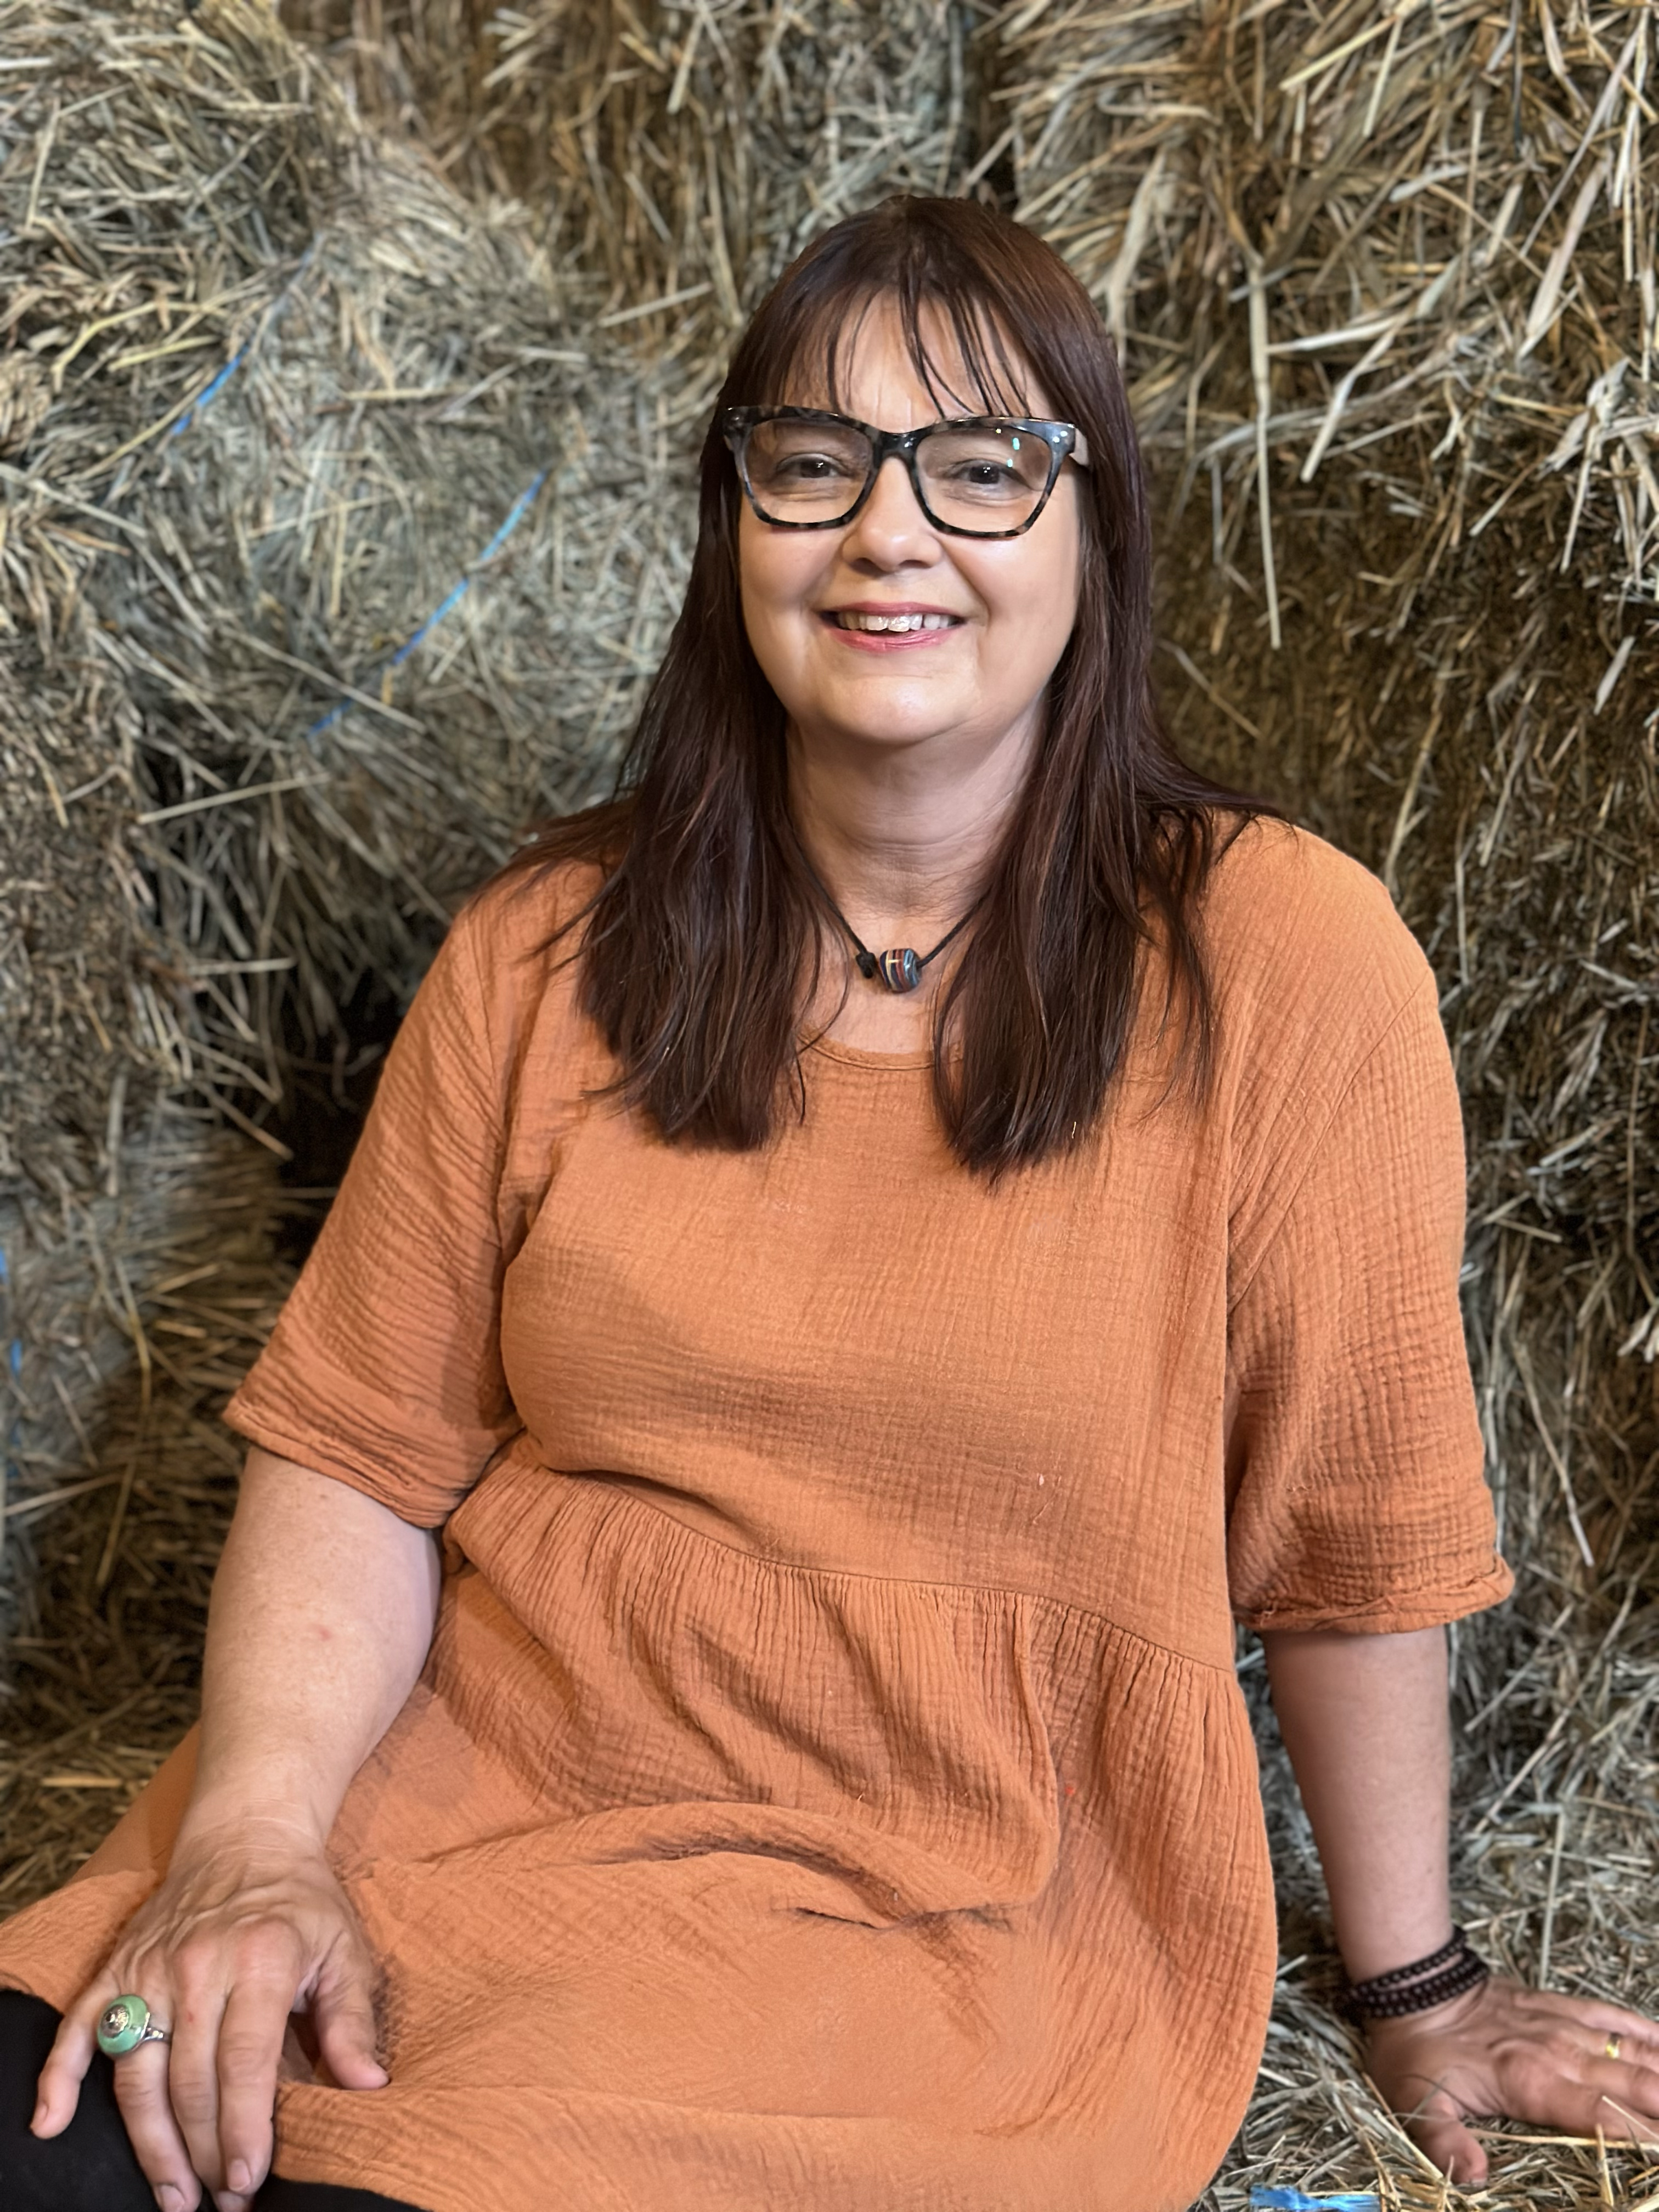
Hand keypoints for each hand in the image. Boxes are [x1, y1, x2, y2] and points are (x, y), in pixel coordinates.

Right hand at [29, 1816, 387, 2211]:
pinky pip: (79, 2025)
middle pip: (190, 2081)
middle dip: (203, 2152)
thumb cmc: (302, 1902)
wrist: (248, 1834)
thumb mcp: (344, 1949)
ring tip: (172, 2195)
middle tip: (218, 2202)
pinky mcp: (118, 1966)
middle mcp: (198, 1965)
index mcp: (260, 1960)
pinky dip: (58, 2075)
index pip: (244, 2063)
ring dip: (150, 2142)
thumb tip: (369, 2087)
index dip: (244, 2129)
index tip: (246, 2181)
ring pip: (137, 2072)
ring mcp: (150, 1968)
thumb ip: (352, 2021)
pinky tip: (50, 2124)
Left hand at [1365, 1972, 1658, 2184]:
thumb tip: (1472, 2178)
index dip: (1645, 2137)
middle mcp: (1559, 2054)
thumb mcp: (1416, 2101)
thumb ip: (1445, 2141)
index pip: (1605, 2118)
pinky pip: (1609, 2014)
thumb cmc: (1416, 2050)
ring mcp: (1562, 2026)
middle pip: (1633, 2085)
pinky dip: (1644, 2029)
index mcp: (1532, 2083)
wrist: (1413, 1985)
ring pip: (1630, 2050)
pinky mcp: (1558, 2005)